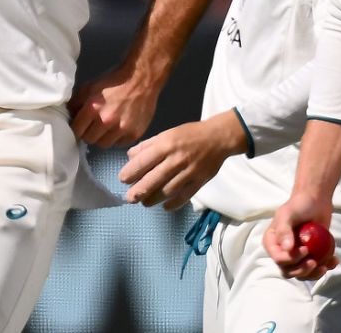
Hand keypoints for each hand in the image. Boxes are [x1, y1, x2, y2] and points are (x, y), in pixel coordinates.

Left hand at [68, 65, 160, 147]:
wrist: (142, 78)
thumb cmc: (114, 81)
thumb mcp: (90, 86)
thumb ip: (76, 102)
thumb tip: (69, 116)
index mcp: (92, 108)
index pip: (76, 131)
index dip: (76, 128)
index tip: (79, 126)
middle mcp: (106, 121)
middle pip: (89, 139)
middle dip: (89, 133)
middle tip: (93, 126)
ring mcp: (122, 129)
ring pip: (104, 144)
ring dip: (102, 137)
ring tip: (106, 127)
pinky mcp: (134, 134)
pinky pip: (119, 144)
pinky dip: (117, 138)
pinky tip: (118, 127)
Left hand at [118, 111, 246, 209]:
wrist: (218, 138)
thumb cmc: (189, 134)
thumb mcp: (166, 134)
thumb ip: (147, 146)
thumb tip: (130, 157)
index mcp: (166, 144)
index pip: (143, 161)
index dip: (130, 172)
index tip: (123, 179)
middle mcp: (176, 159)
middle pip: (153, 179)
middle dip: (138, 191)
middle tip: (129, 198)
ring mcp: (189, 172)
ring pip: (167, 190)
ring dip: (153, 199)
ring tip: (144, 202)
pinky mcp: (199, 181)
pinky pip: (184, 196)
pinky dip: (173, 204)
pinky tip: (165, 206)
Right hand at [263, 192, 337, 279]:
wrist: (316, 201)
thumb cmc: (299, 205)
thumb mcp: (288, 214)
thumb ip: (284, 230)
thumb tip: (286, 249)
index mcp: (272, 242)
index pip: (278, 259)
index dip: (291, 260)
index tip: (305, 250)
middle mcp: (282, 251)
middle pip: (288, 271)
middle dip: (302, 271)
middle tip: (314, 261)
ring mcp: (296, 255)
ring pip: (301, 274)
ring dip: (313, 274)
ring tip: (325, 266)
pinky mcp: (310, 256)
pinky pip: (315, 269)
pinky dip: (325, 268)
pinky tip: (333, 261)